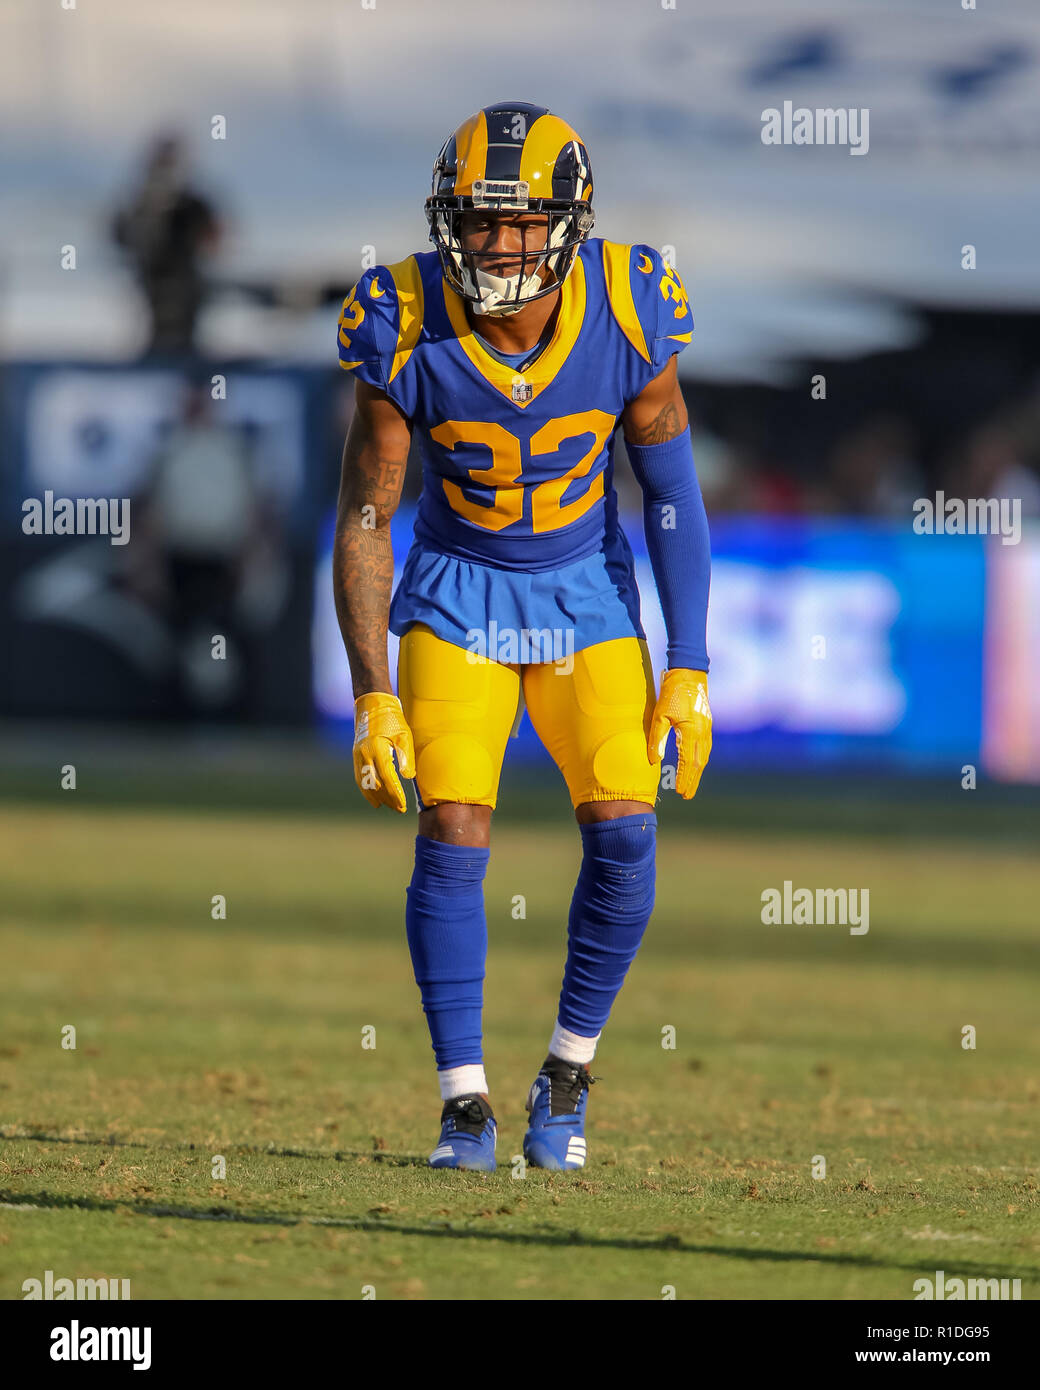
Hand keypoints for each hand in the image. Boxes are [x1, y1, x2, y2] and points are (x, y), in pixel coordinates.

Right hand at [352, 692, 415, 812]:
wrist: (372, 705)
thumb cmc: (392, 719)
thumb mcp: (404, 735)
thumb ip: (406, 757)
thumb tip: (407, 777)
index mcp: (378, 749)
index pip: (388, 779)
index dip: (395, 795)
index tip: (403, 805)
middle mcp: (365, 755)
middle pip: (375, 784)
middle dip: (387, 799)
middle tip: (399, 809)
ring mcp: (358, 756)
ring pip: (365, 783)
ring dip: (376, 797)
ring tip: (388, 806)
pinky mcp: (356, 756)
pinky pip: (359, 778)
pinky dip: (366, 790)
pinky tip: (374, 798)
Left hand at [648, 669, 711, 798]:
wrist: (689, 674)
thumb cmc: (671, 693)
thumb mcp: (659, 715)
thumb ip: (657, 739)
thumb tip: (655, 761)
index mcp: (691, 732)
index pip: (688, 762)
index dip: (684, 779)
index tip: (680, 792)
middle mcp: (702, 733)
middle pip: (699, 764)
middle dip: (693, 781)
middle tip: (687, 795)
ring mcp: (707, 728)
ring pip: (704, 756)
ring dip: (698, 773)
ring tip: (691, 785)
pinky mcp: (707, 724)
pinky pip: (705, 748)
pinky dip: (700, 760)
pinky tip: (696, 765)